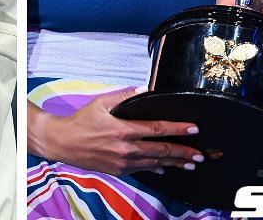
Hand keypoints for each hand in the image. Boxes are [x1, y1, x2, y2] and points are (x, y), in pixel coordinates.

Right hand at [29, 89, 203, 174]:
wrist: (62, 142)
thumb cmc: (80, 121)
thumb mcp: (100, 103)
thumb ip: (124, 97)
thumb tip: (145, 90)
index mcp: (123, 130)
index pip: (158, 129)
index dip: (178, 129)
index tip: (193, 129)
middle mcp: (126, 148)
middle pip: (162, 151)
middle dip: (183, 152)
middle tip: (200, 154)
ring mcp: (123, 162)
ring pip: (155, 163)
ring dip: (175, 163)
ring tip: (190, 164)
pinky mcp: (118, 170)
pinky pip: (142, 170)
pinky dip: (156, 169)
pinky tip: (165, 168)